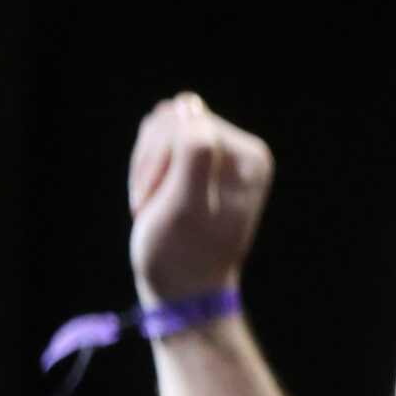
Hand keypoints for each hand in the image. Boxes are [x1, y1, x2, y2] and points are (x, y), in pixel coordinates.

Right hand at [129, 93, 273, 306]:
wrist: (182, 290)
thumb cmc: (180, 255)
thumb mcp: (184, 207)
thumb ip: (193, 154)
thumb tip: (190, 105)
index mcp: (250, 156)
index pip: (185, 123)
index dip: (160, 160)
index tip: (162, 202)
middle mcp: (243, 150)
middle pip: (172, 121)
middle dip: (151, 164)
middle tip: (154, 207)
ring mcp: (221, 154)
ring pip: (160, 129)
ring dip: (145, 168)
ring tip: (154, 206)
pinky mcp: (199, 162)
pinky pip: (157, 141)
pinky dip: (145, 170)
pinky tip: (154, 198)